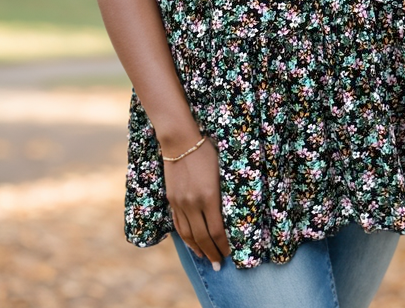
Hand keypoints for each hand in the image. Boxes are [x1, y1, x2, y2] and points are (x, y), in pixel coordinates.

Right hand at [163, 135, 230, 265]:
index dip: (224, 245)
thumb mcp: (222, 171)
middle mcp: (193, 203)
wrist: (180, 140)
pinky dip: (185, 238)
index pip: (218, 231)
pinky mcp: (172, 199)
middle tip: (220, 265)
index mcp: (209, 196)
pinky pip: (178, 224)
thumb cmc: (207, 151)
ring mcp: (180, 202)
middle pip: (203, 237)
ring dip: (198, 250)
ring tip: (206, 259)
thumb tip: (233, 215)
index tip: (231, 253)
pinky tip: (192, 244)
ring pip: (189, 234)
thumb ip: (224, 195)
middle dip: (212, 253)